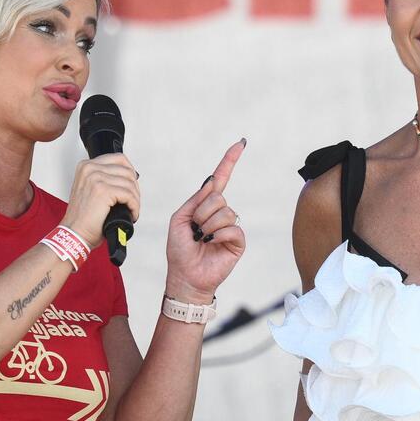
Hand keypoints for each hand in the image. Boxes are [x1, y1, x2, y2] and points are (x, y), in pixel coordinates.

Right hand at [60, 154, 140, 249]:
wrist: (74, 233)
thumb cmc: (82, 217)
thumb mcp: (90, 189)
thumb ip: (103, 178)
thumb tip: (126, 178)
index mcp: (86, 166)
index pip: (119, 159)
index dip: (130, 173)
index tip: (132, 184)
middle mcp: (90, 169)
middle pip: (127, 171)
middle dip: (134, 188)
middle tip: (132, 201)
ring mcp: (96, 178)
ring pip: (130, 184)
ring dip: (135, 199)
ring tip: (131, 208)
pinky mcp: (104, 191)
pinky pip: (130, 196)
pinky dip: (134, 206)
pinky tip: (131, 213)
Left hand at [163, 139, 247, 302]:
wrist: (184, 277)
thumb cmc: (179, 250)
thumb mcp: (179, 219)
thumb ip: (195, 200)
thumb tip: (213, 181)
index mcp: (205, 205)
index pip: (221, 178)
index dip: (229, 160)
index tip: (240, 143)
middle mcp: (220, 213)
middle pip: (218, 196)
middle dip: (201, 213)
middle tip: (194, 230)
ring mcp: (230, 226)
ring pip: (224, 212)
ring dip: (207, 226)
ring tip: (201, 239)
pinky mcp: (238, 241)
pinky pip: (231, 228)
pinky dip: (217, 236)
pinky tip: (211, 245)